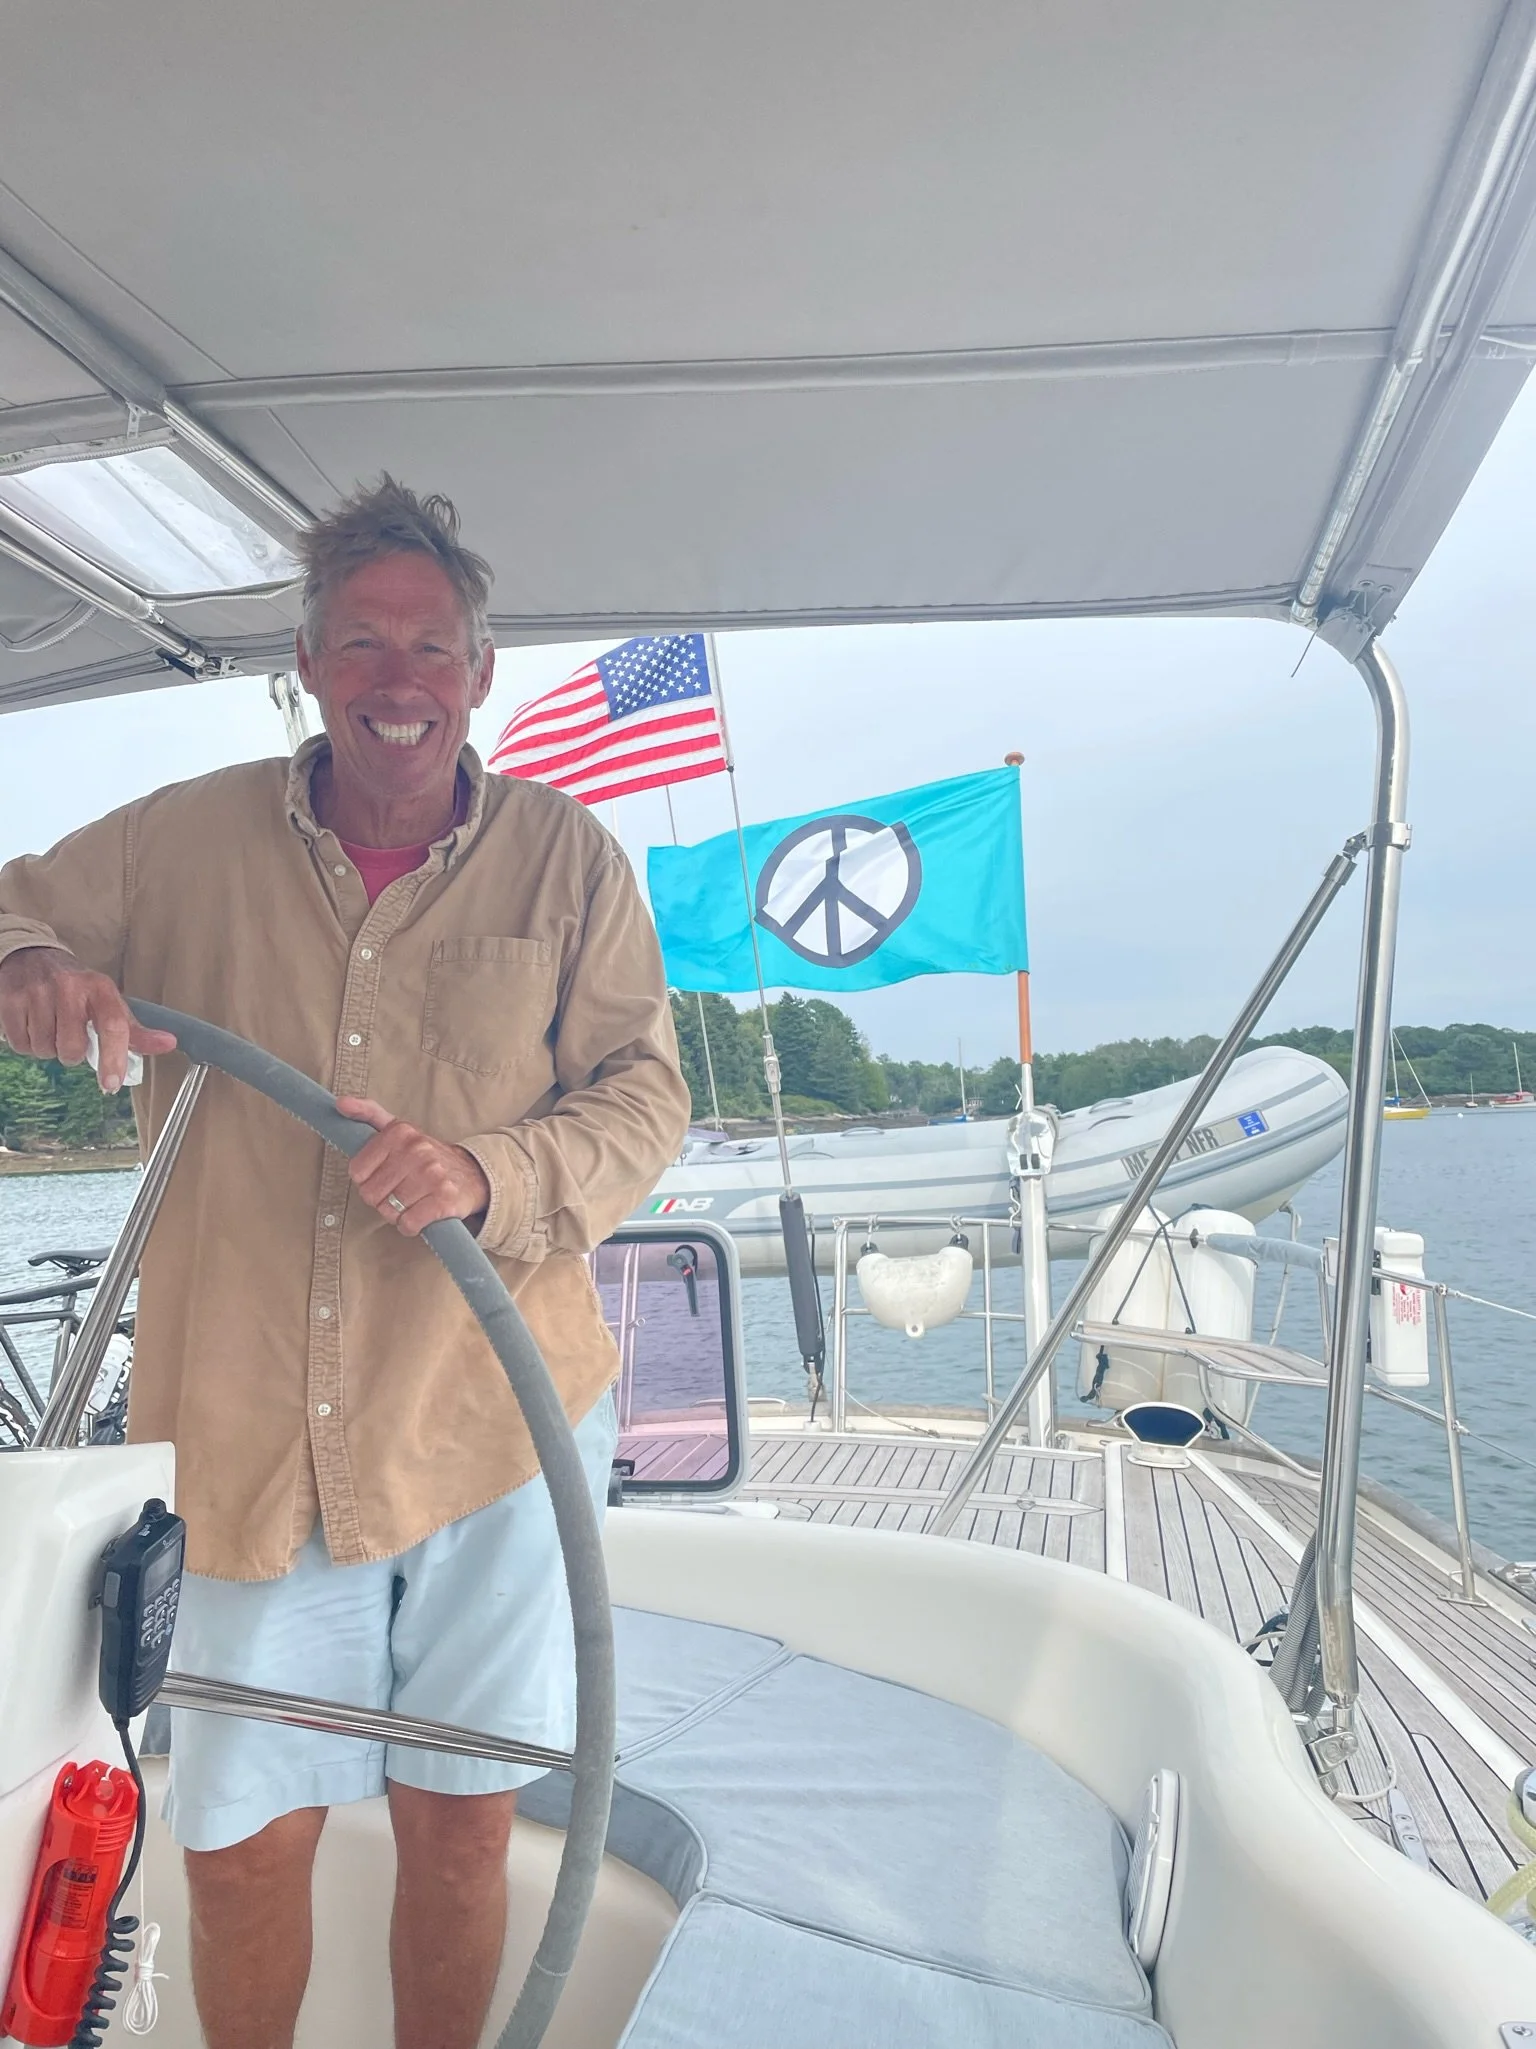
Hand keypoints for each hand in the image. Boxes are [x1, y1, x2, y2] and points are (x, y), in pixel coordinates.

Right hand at [0, 946, 175, 1091]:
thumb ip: (134, 1030)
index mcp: (100, 989)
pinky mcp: (10, 1000)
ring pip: (44, 1050)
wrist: (31, 957)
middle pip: (71, 1049)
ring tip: (49, 1025)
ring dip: (47, 1047)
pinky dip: (26, 1043)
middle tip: (68, 1034)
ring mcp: (37, 992)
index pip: (112, 1026)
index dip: (113, 1058)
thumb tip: (168, 1044)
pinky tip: (32, 1023)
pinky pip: (20, 1045)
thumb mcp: (108, 1002)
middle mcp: (70, 987)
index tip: (111, 1084)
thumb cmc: (76, 988)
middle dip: (70, 1053)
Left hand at [335, 1097, 490, 1237]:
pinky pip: (408, 1224)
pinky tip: (421, 1214)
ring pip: (389, 1211)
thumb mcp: (399, 1130)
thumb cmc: (426, 1157)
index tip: (385, 1176)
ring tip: (413, 1201)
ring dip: (398, 1214)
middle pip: (371, 1194)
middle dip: (382, 1199)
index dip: (368, 1180)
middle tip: (401, 1191)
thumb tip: (340, 1103)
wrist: (472, 1175)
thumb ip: (369, 1114)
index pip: (357, 1171)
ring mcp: (432, 1175)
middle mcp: (417, 1150)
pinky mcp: (444, 1200)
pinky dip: (411, 1226)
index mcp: (400, 1132)